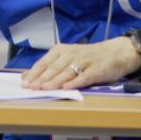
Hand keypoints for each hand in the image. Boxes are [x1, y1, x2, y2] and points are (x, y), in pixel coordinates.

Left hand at [20, 37, 140, 89]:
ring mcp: (84, 62)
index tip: (24, 82)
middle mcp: (71, 54)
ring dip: (54, 81)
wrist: (117, 52)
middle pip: (53, 68)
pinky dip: (75, 82)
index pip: (44, 62)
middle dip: (41, 78)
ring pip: (66, 72)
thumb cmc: (89, 57)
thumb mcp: (69, 57)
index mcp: (61, 50)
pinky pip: (84, 77)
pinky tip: (67, 88)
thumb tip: (31, 76)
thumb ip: (53, 66)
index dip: (33, 73)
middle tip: (31, 88)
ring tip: (44, 89)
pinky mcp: (96, 70)